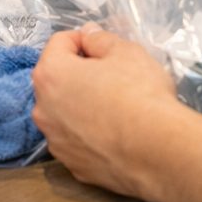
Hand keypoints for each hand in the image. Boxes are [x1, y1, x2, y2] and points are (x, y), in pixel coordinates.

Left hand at [31, 25, 181, 199]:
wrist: (159, 151)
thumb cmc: (140, 94)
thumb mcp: (126, 52)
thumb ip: (100, 39)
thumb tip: (88, 35)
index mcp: (51, 74)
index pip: (59, 43)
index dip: (84, 40)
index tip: (105, 49)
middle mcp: (43, 109)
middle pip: (57, 79)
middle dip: (79, 73)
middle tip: (112, 76)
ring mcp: (56, 142)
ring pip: (64, 113)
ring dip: (81, 105)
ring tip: (114, 107)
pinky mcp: (72, 166)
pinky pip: (77, 141)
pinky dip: (89, 134)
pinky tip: (114, 134)